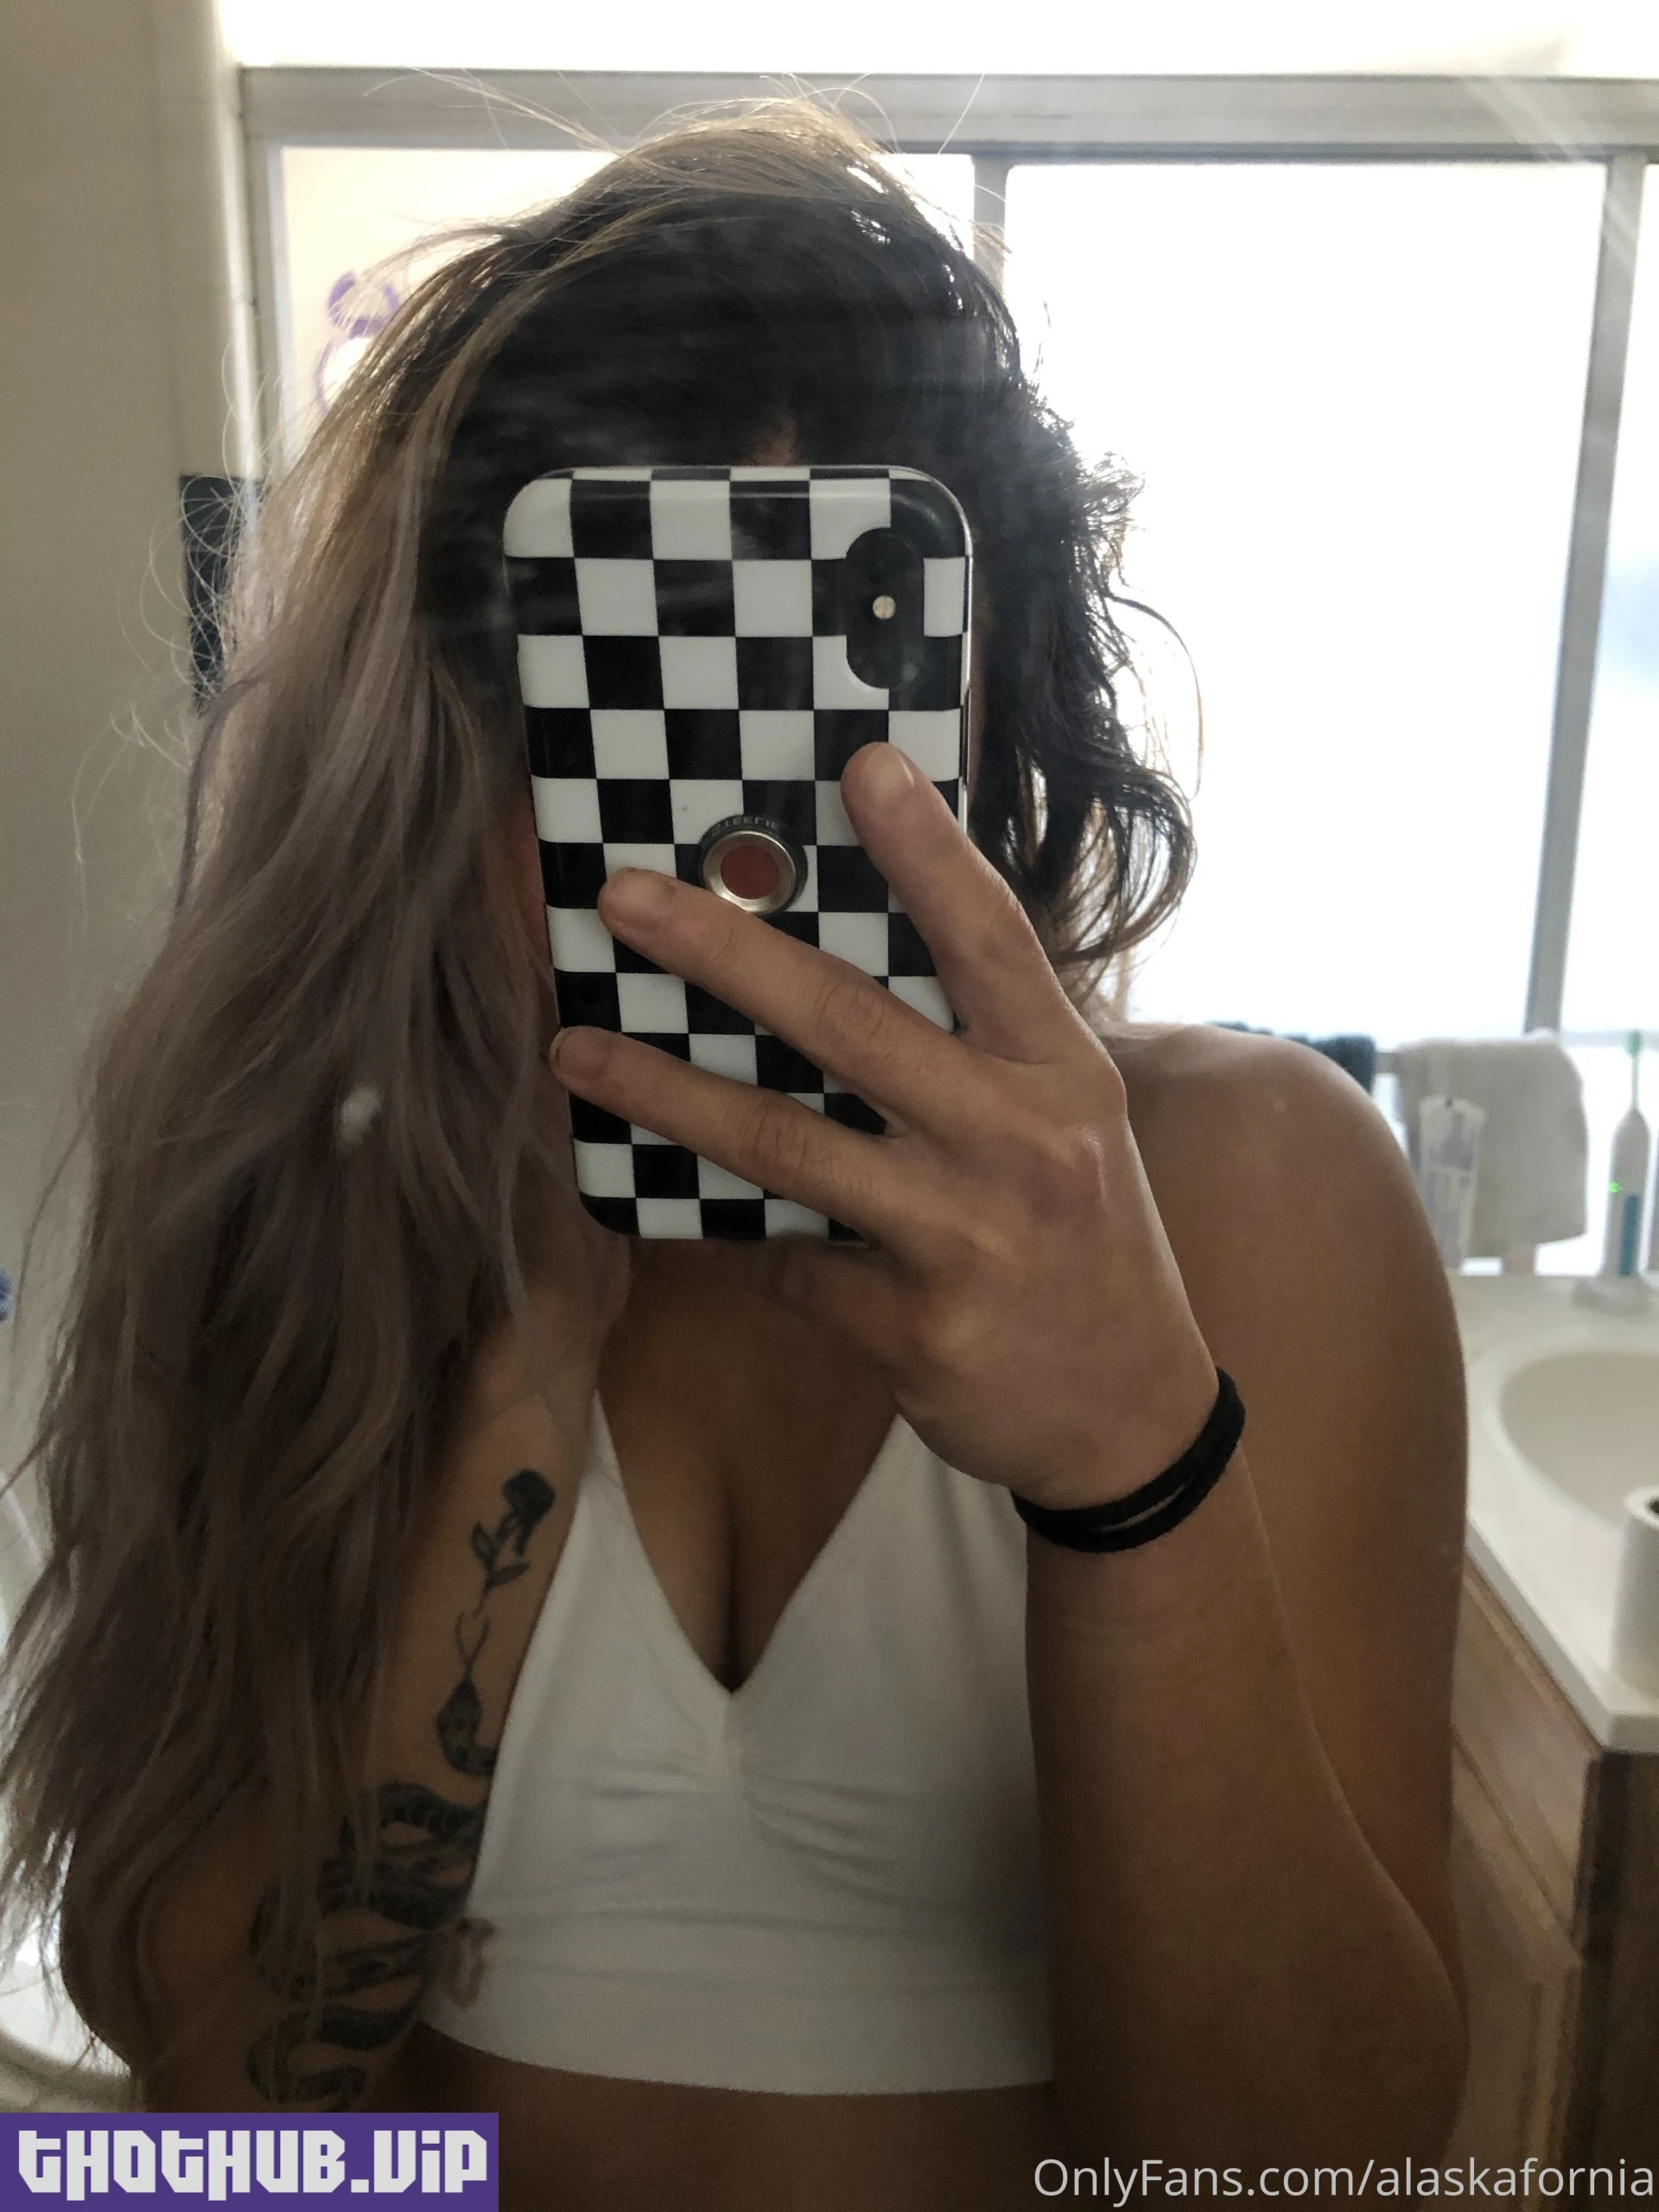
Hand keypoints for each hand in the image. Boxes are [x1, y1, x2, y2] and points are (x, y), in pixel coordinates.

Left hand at [549, 742, 1217, 1507]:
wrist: (1126, 1416)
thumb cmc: (1084, 1245)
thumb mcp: (1066, 1128)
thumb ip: (977, 1054)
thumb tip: (833, 972)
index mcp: (1061, 1073)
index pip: (991, 939)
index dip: (927, 849)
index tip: (860, 764)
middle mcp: (1020, 1141)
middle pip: (851, 1023)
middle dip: (725, 952)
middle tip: (625, 898)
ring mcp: (966, 1237)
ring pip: (784, 1142)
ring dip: (666, 1092)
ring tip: (575, 1049)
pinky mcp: (913, 1326)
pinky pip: (783, 1257)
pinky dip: (722, 1229)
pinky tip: (667, 1203)